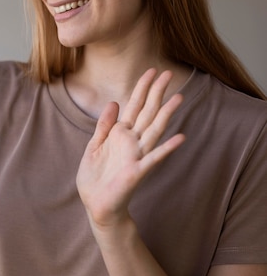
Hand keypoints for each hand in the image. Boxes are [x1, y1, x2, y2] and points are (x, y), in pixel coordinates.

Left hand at [76, 69, 184, 229]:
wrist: (96, 204)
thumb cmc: (95, 178)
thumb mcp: (94, 146)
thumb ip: (104, 125)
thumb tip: (114, 102)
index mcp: (120, 134)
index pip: (134, 106)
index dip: (142, 88)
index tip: (151, 71)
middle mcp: (132, 142)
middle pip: (147, 112)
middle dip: (157, 93)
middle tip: (169, 73)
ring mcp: (137, 155)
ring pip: (154, 130)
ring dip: (166, 114)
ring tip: (179, 97)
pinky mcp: (137, 171)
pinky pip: (154, 158)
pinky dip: (167, 148)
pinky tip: (181, 137)